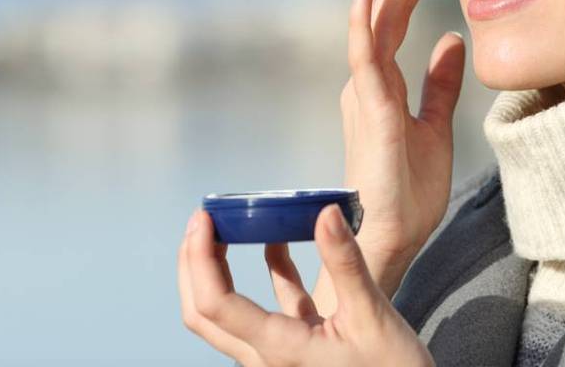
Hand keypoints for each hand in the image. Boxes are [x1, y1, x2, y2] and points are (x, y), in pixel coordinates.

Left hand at [178, 203, 434, 366]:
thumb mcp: (372, 315)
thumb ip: (345, 263)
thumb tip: (325, 213)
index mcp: (279, 349)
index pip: (216, 303)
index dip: (199, 258)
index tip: (204, 218)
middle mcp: (267, 358)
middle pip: (204, 313)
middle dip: (192, 265)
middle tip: (202, 220)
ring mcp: (278, 356)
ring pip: (228, 314)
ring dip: (219, 270)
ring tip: (228, 226)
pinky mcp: (298, 349)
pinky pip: (268, 310)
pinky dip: (267, 274)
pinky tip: (277, 241)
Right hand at [315, 0, 464, 311]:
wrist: (391, 239)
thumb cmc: (407, 192)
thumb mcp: (436, 126)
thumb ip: (440, 83)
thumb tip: (453, 39)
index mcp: (381, 84)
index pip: (395, 19)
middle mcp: (366, 81)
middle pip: (381, 11)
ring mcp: (364, 92)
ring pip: (372, 23)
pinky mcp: (369, 110)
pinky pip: (364, 57)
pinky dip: (364, 21)